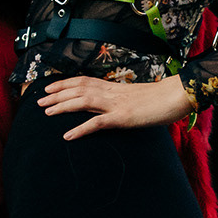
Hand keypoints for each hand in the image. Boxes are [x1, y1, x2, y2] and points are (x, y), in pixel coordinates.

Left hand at [39, 73, 193, 139]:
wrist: (178, 96)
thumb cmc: (161, 99)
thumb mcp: (137, 99)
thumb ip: (121, 102)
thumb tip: (111, 109)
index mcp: (115, 88)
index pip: (84, 81)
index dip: (64, 83)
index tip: (49, 87)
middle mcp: (112, 93)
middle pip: (78, 89)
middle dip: (56, 94)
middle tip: (39, 100)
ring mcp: (117, 105)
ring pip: (83, 101)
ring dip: (62, 106)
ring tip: (47, 112)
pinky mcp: (123, 118)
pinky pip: (97, 123)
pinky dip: (80, 129)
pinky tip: (67, 135)